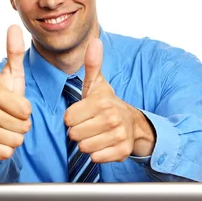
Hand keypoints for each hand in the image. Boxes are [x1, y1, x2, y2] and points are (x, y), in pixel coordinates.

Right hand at [0, 25, 31, 159]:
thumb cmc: (3, 100)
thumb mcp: (11, 77)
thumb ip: (14, 53)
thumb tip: (13, 26)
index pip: (25, 110)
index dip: (26, 112)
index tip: (17, 107)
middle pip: (22, 127)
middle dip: (21, 126)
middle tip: (11, 120)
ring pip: (15, 141)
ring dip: (15, 138)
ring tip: (6, 129)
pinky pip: (6, 153)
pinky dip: (6, 150)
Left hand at [64, 38, 155, 162]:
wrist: (133, 123)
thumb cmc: (107, 104)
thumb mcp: (97, 85)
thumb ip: (92, 65)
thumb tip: (95, 41)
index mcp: (101, 101)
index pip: (68, 118)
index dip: (72, 118)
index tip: (82, 114)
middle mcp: (112, 118)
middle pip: (74, 134)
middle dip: (78, 131)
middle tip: (89, 125)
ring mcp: (119, 136)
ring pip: (84, 147)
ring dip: (87, 143)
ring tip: (96, 134)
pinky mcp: (122, 151)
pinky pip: (96, 158)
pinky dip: (97, 154)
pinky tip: (103, 144)